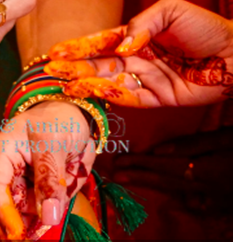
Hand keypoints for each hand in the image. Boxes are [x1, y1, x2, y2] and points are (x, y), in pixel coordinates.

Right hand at [0, 102, 94, 239]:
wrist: (69, 116)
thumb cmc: (56, 120)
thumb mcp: (54, 141)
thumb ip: (50, 177)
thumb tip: (49, 216)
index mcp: (0, 154)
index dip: (4, 215)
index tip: (19, 235)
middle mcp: (1, 172)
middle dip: (17, 223)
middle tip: (38, 232)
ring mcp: (15, 185)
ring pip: (19, 216)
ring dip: (41, 213)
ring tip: (66, 178)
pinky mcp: (30, 194)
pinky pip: (37, 214)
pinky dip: (52, 210)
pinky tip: (65, 181)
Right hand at [45, 0, 232, 106]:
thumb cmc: (206, 27)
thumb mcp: (171, 11)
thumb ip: (141, 24)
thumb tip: (121, 47)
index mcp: (136, 36)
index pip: (101, 42)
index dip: (78, 46)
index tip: (56, 51)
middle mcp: (136, 58)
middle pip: (99, 64)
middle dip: (74, 67)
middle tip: (52, 70)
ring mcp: (147, 79)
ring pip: (110, 82)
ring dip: (87, 83)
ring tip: (67, 84)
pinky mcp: (159, 98)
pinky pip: (132, 97)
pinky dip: (113, 94)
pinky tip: (96, 90)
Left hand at [113, 126, 232, 214]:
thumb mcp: (227, 138)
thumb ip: (195, 144)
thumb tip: (159, 150)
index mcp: (206, 169)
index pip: (165, 165)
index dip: (141, 163)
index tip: (120, 160)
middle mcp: (207, 186)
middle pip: (167, 181)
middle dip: (140, 177)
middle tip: (116, 175)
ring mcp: (216, 196)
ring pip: (178, 190)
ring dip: (152, 185)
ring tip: (130, 180)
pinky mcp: (223, 200)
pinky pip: (197, 200)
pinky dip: (181, 196)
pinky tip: (170, 194)